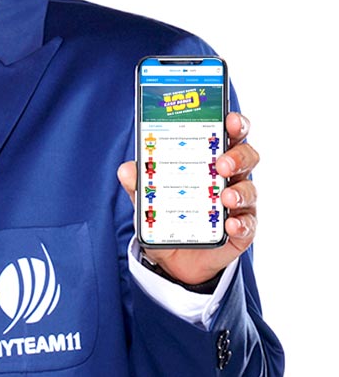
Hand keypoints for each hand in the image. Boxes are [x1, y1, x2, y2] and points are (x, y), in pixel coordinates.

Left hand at [117, 112, 257, 285]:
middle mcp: (230, 177)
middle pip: (247, 157)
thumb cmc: (167, 215)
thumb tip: (126, 169)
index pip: (228, 135)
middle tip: (221, 163)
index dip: (234, 124)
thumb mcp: (148, 198)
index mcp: (209, 159)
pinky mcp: (241, 230)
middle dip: (238, 156)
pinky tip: (230, 224)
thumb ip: (138, 183)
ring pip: (250, 189)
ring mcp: (239, 204)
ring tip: (224, 197)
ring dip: (240, 191)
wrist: (172, 258)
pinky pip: (248, 225)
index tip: (229, 118)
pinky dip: (241, 223)